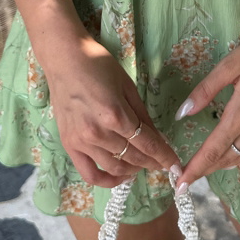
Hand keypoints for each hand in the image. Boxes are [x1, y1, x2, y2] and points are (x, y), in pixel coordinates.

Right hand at [47, 39, 180, 188]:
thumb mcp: (128, 86)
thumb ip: (143, 115)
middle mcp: (99, 133)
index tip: (175, 165)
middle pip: (133, 158)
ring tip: (141, 165)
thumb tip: (158, 138)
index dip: (165, 157)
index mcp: (116, 115)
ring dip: (133, 171)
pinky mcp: (69, 145)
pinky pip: (89, 174)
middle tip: (161, 163)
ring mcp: (82, 142)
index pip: (147, 144)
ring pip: (114, 169)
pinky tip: (119, 176)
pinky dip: (106, 181)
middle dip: (152, 163)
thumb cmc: (98, 65)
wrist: (64, 59)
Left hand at [172, 11, 239, 190]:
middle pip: (227, 158)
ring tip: (205, 169)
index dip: (196, 168)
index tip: (181, 183)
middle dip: (205, 170)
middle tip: (186, 179)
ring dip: (223, 166)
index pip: (213, 149)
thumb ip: (205, 90)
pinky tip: (234, 157)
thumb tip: (183, 112)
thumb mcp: (230, 64)